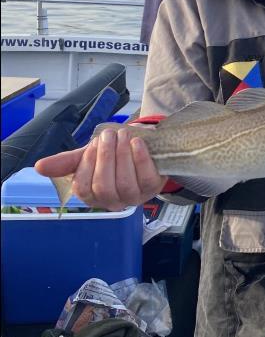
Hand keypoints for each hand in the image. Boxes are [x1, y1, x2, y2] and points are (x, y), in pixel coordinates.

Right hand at [34, 127, 166, 210]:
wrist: (141, 148)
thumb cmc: (111, 155)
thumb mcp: (88, 156)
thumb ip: (66, 162)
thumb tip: (39, 167)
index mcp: (93, 195)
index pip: (82, 188)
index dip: (87, 165)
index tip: (92, 145)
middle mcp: (113, 201)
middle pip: (104, 187)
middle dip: (105, 157)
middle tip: (108, 135)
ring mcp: (134, 197)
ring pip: (125, 183)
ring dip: (122, 155)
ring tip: (121, 135)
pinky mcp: (153, 188)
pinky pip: (146, 177)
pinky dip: (141, 158)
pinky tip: (137, 142)